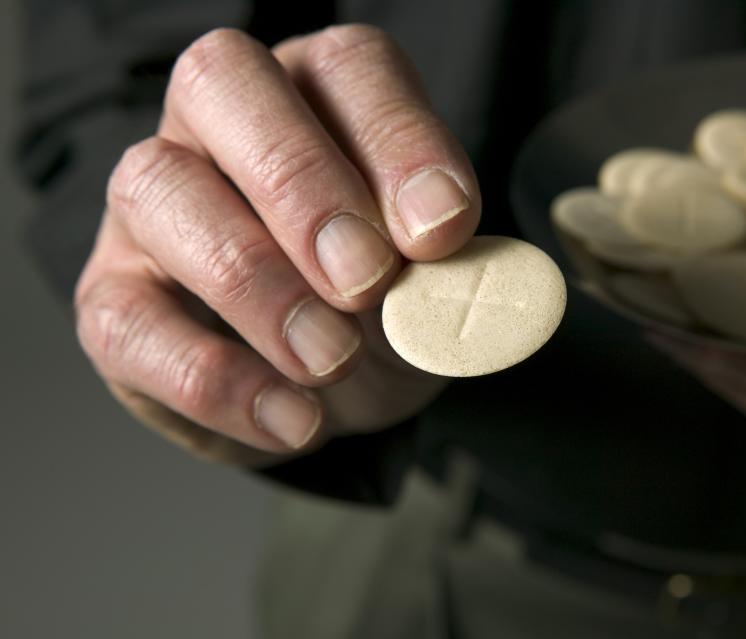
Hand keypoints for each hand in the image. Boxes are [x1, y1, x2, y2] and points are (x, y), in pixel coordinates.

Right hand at [73, 26, 479, 464]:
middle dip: (301, 186)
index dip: (397, 141)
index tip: (442, 229)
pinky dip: (217, 380)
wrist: (334, 391)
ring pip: (159, 192)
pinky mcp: (113, 300)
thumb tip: (440, 247)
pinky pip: (130, 323)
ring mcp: (151, 207)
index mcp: (317, 96)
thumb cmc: (386, 306)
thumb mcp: (434, 282)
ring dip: (256, 284)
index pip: (347, 68)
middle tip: (367, 280)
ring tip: (332, 360)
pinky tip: (293, 419)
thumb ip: (441, 256)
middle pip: (223, 83)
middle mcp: (217, 127)